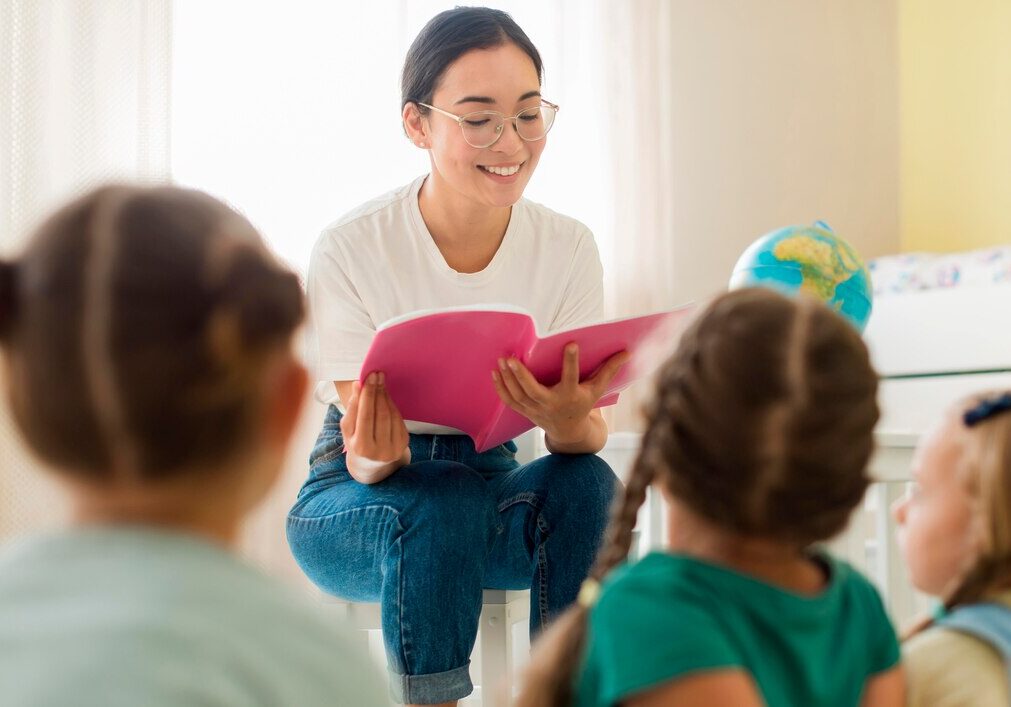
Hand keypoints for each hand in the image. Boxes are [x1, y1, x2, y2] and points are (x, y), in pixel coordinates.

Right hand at [340, 372, 409, 463]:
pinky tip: (386, 395)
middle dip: (378, 392)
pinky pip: (398, 419)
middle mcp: (379, 451)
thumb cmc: (356, 441)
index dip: (367, 395)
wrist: (371, 464)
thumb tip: (357, 385)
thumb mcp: (348, 429)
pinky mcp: (403, 444)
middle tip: (376, 375)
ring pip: (390, 415)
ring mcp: (394, 448)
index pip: (365, 416)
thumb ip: (351, 408)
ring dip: (386, 396)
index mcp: (361, 448)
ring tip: (380, 382)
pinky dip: (392, 405)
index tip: (368, 377)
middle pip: (379, 414)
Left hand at [491, 345, 629, 444]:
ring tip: (502, 359)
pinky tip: (495, 372)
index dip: (571, 361)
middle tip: (512, 358)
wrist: (568, 430)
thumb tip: (627, 351)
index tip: (570, 343)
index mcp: (571, 396)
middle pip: (533, 391)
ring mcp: (536, 410)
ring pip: (518, 395)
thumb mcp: (597, 389)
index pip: (571, 377)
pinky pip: (510, 401)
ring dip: (508, 379)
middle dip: (521, 376)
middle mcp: (551, 404)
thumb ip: (609, 370)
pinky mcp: (525, 411)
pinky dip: (501, 388)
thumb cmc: (583, 403)